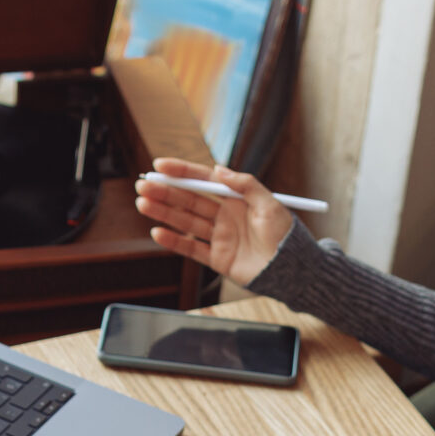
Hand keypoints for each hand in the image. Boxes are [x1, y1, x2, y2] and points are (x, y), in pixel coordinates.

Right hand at [133, 158, 294, 287]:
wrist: (292, 269)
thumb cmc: (285, 235)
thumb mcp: (270, 203)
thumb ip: (245, 184)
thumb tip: (217, 170)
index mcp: (236, 198)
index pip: (203, 180)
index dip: (181, 172)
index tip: (160, 165)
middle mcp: (225, 215)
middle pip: (189, 200)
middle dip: (165, 191)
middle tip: (143, 184)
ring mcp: (219, 237)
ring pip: (185, 221)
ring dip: (163, 212)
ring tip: (142, 203)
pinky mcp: (217, 258)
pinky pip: (191, 248)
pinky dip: (173, 241)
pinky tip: (157, 232)